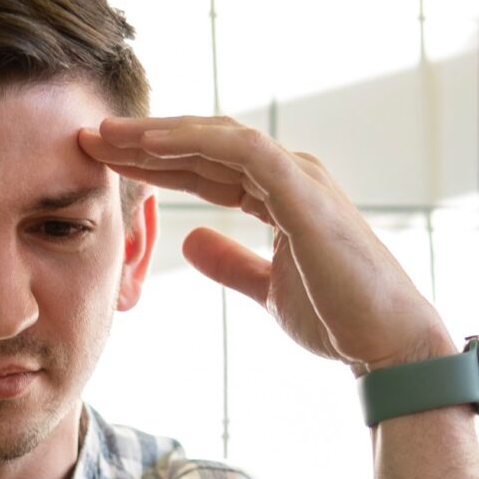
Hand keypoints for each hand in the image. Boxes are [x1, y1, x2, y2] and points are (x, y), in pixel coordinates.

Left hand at [77, 116, 453, 371]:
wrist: (387, 343)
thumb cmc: (339, 317)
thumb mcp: (268, 288)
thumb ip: (232, 262)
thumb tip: (191, 241)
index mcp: (281, 195)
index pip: (207, 167)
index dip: (156, 163)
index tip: (105, 164)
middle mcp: (291, 176)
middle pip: (205, 145)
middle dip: (146, 141)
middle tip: (90, 137)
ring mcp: (299, 178)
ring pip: (218, 138)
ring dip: (160, 135)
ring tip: (108, 137)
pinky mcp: (304, 191)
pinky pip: (240, 153)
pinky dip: (194, 144)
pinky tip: (151, 146)